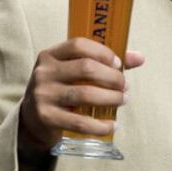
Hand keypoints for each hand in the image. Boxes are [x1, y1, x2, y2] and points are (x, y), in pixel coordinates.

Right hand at [19, 38, 143, 151]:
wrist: (31, 119)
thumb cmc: (61, 87)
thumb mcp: (73, 70)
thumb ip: (105, 62)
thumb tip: (140, 58)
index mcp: (51, 54)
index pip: (79, 45)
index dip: (103, 53)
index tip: (118, 64)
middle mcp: (44, 72)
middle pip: (86, 68)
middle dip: (112, 77)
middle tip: (125, 86)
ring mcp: (43, 95)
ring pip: (85, 94)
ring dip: (111, 98)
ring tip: (122, 100)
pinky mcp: (46, 118)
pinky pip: (79, 122)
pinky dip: (100, 125)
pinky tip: (112, 124)